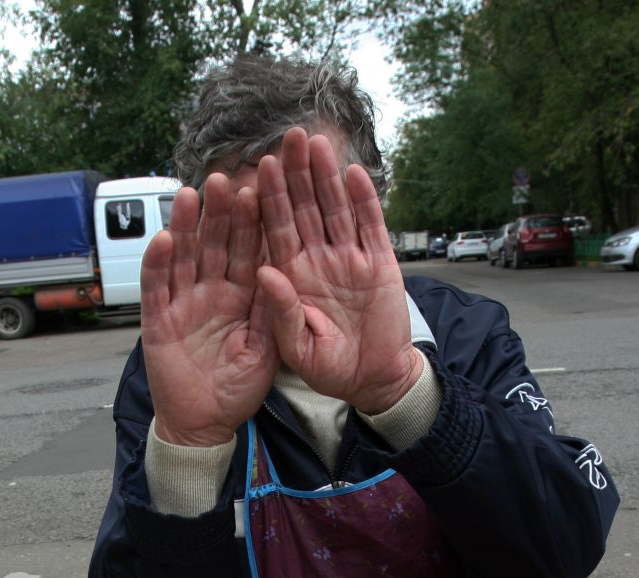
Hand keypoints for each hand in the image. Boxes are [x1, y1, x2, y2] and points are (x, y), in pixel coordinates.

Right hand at [139, 173, 277, 448]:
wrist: (205, 426)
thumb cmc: (238, 390)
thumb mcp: (267, 349)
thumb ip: (272, 311)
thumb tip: (277, 270)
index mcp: (242, 296)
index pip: (248, 250)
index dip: (253, 221)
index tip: (261, 188)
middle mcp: (211, 292)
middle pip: (215, 243)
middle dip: (219, 212)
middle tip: (224, 178)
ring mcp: (183, 304)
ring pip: (184, 256)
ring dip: (186, 226)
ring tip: (191, 195)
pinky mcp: (158, 320)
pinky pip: (156, 288)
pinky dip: (158, 264)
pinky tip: (163, 239)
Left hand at [256, 129, 422, 415]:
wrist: (373, 380)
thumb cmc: (329, 368)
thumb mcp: (297, 349)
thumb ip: (281, 311)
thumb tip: (264, 271)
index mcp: (291, 275)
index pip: (276, 228)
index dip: (269, 197)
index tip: (258, 167)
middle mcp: (318, 259)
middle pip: (304, 207)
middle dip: (297, 172)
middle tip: (289, 135)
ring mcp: (349, 258)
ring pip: (335, 208)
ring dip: (327, 175)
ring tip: (318, 142)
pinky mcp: (379, 262)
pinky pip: (370, 225)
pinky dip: (364, 200)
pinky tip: (354, 172)